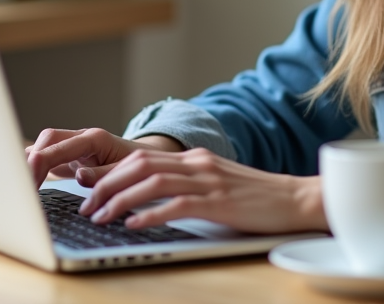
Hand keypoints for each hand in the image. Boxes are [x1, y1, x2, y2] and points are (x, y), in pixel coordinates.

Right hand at [25, 127, 183, 186]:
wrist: (150, 160)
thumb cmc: (141, 165)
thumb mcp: (127, 171)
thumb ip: (104, 174)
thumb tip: (80, 176)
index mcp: (94, 138)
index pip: (55, 146)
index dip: (38, 164)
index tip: (28, 184)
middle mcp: (80, 139)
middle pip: (45, 140)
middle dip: (28, 162)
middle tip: (18, 189)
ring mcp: (73, 147)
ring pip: (43, 147)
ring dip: (28, 164)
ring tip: (16, 187)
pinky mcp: (70, 159)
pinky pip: (47, 158)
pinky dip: (34, 169)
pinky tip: (26, 186)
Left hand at [79, 147, 327, 234]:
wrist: (298, 199)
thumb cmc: (257, 199)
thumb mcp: (216, 185)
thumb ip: (186, 186)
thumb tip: (148, 199)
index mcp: (195, 159)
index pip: (142, 156)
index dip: (109, 171)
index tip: (86, 186)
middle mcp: (198, 164)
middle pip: (140, 164)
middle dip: (106, 184)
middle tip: (85, 205)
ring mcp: (209, 181)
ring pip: (153, 182)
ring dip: (120, 200)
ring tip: (101, 217)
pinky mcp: (220, 203)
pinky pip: (178, 205)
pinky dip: (151, 215)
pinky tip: (134, 226)